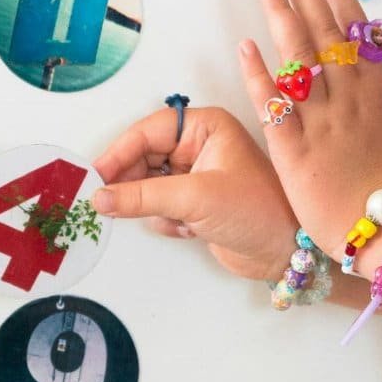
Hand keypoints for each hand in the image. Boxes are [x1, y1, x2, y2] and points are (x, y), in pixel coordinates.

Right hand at [91, 105, 297, 280]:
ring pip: (147, 183)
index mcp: (206, 127)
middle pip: (143, 156)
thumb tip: (99, 197)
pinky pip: (157, 205)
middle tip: (109, 200)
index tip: (96, 174)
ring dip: (152, 205)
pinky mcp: (193, 202)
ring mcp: (195, 174)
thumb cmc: (256, 212)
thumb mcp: (195, 199)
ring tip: (171, 218)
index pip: (148, 131)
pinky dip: (165, 220)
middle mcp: (199, 145)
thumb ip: (142, 196)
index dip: (120, 151)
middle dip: (133, 182)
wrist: (285, 254)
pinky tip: (188, 229)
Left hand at [238, 0, 381, 270]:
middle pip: (322, 34)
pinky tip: (244, 46)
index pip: (356, 34)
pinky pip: (272, 105)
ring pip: (298, 58)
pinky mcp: (293, 150)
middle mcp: (348, 101)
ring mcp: (320, 122)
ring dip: (278, 16)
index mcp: (378, 96)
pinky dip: (258, 74)